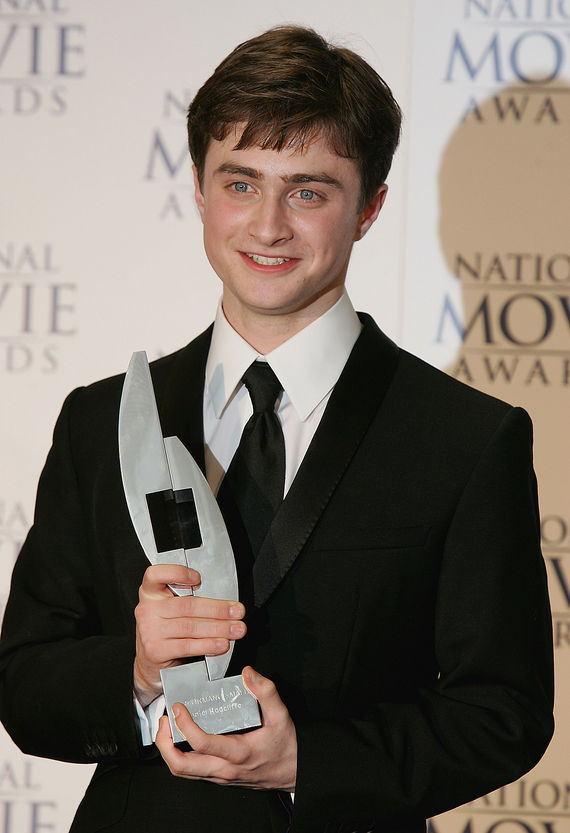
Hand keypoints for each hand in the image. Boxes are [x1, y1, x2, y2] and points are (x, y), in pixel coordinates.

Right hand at [133, 564, 245, 706]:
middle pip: (186, 605)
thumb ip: (190, 600)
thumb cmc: (166, 630)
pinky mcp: (155, 650)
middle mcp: (147, 609)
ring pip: (190, 626)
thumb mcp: (171, 609)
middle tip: (237, 612)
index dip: (177, 573)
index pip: (156, 575)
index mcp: (151, 592)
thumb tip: (226, 604)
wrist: (151, 661)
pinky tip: (221, 644)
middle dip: (218, 609)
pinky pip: (188, 645)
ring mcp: (149, 630)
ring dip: (219, 628)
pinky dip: (208, 645)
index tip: (199, 579)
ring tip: (236, 629)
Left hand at [155, 666, 296, 791]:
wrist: (294, 771)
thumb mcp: (281, 715)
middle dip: (165, 744)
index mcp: (238, 753)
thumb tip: (248, 672)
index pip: (202, 744)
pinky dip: (179, 755)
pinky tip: (182, 737)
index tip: (178, 707)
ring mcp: (219, 775)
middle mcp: (224, 769)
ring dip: (168, 751)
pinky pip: (191, 771)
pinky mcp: (218, 777)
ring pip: (182, 772)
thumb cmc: (286, 745)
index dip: (185, 725)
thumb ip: (266, 691)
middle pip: (181, 766)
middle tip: (164, 720)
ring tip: (168, 728)